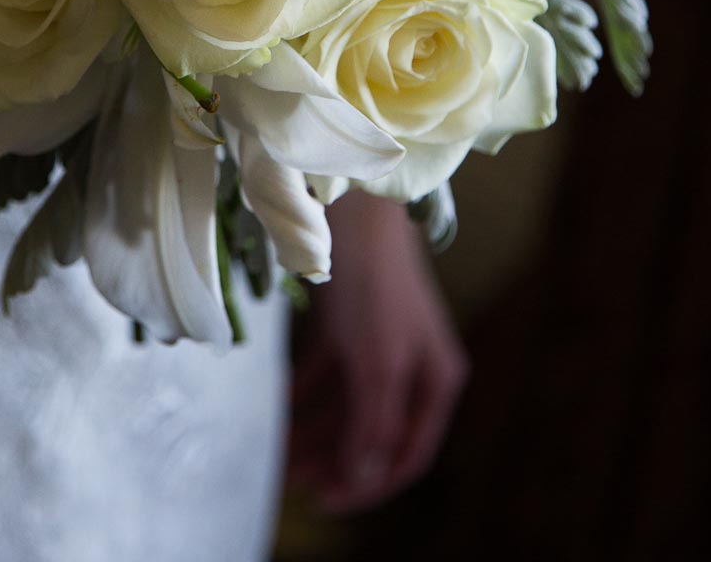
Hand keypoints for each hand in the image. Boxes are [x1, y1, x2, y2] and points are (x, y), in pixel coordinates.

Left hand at [288, 189, 468, 513]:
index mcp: (435, 381)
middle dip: (331, 459)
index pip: (407, 453)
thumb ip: (372, 422)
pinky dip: (304, 395)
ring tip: (276, 455)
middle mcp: (412, 367)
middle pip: (370, 431)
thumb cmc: (375, 285)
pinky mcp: (350, 325)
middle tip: (289, 482)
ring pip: (345, 405)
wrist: (353, 208)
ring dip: (313, 432)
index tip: (325, 503)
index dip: (368, 484)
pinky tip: (275, 410)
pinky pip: (327, 375)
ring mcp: (380, 345)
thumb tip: (362, 477)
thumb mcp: (377, 363)